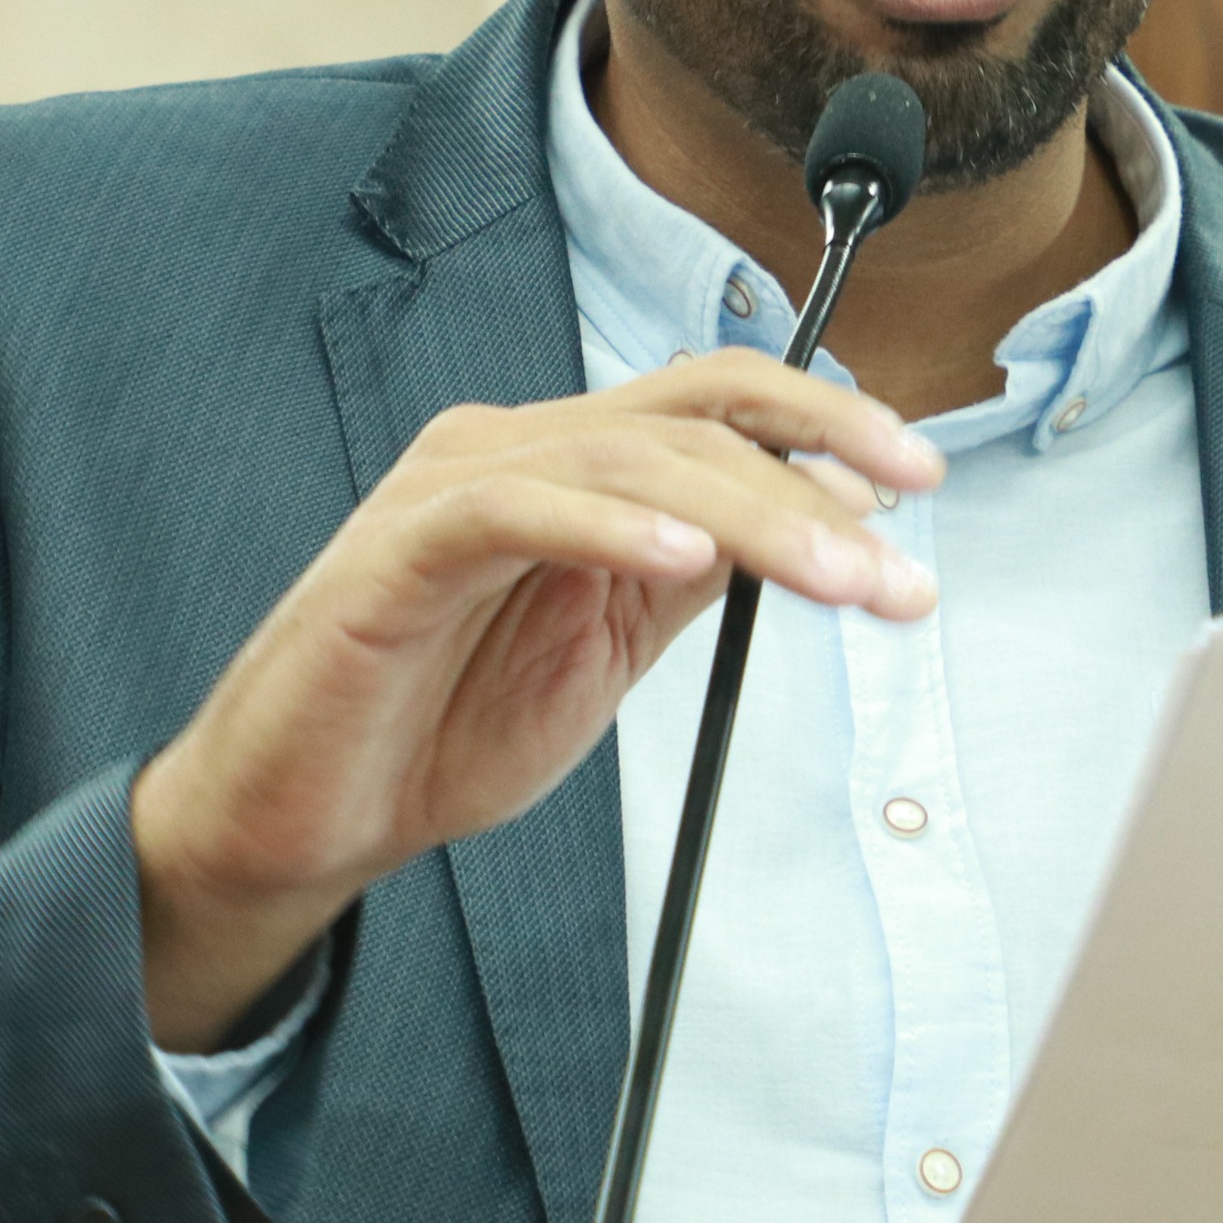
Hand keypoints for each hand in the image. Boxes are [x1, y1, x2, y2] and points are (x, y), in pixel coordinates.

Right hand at [128, 354, 944, 1047]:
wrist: (305, 819)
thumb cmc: (439, 726)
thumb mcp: (607, 648)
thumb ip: (695, 576)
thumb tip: (824, 522)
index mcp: (571, 465)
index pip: (714, 404)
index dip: (824, 425)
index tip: (917, 484)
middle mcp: (513, 448)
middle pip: (691, 419)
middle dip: (816, 480)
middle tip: (898, 565)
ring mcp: (450, 487)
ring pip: (627, 455)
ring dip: (752, 516)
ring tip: (837, 576)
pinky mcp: (397, 549)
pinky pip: (515, 507)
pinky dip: (609, 526)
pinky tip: (686, 560)